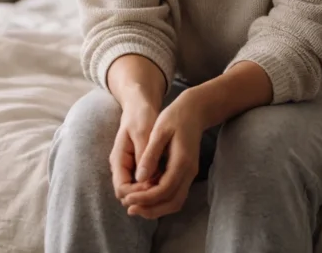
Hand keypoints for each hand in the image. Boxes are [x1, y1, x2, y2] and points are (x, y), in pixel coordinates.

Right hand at [109, 99, 159, 202]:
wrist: (141, 106)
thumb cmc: (140, 116)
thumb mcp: (142, 132)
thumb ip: (143, 155)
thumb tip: (144, 179)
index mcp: (118, 160)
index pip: (121, 189)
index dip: (137, 194)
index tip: (153, 187)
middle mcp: (122, 168)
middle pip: (128, 195)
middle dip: (144, 197)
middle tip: (162, 188)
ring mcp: (130, 168)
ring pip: (137, 191)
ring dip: (150, 192)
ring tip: (166, 183)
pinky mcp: (139, 166)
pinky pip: (145, 183)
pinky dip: (154, 185)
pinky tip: (166, 178)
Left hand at [121, 92, 203, 218]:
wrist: (194, 111)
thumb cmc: (174, 116)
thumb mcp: (159, 131)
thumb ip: (150, 155)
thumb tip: (139, 178)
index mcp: (182, 161)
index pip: (164, 189)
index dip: (145, 198)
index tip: (127, 199)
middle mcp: (189, 172)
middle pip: (172, 202)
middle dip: (151, 209)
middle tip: (129, 208)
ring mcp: (190, 174)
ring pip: (176, 201)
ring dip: (156, 209)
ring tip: (135, 207)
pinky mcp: (187, 173)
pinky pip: (176, 194)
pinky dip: (161, 201)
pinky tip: (146, 198)